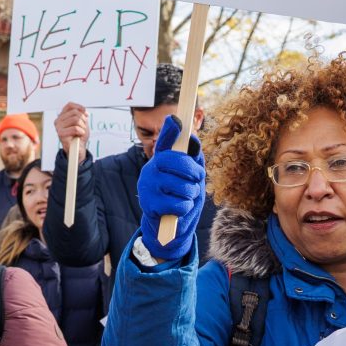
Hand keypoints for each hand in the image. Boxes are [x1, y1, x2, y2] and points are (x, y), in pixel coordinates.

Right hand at [54, 102, 88, 146]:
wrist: (79, 149)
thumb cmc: (79, 136)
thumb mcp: (82, 122)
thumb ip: (81, 115)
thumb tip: (82, 110)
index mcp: (62, 116)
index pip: (70, 105)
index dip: (80, 107)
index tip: (86, 114)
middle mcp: (58, 121)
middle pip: (75, 112)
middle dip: (83, 119)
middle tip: (83, 127)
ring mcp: (58, 127)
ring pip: (76, 119)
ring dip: (83, 126)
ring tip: (81, 132)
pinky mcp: (61, 134)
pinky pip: (75, 128)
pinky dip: (81, 131)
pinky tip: (79, 135)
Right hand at [135, 115, 205, 261]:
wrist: (167, 226)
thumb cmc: (180, 195)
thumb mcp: (188, 176)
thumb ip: (192, 157)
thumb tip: (193, 138)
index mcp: (161, 159)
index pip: (165, 141)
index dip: (171, 130)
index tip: (177, 119)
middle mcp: (151, 168)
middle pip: (180, 162)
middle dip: (195, 173)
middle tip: (197, 180)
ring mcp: (148, 186)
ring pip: (184, 186)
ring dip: (191, 195)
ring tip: (185, 198)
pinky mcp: (150, 205)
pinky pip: (180, 204)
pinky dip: (185, 208)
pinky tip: (178, 210)